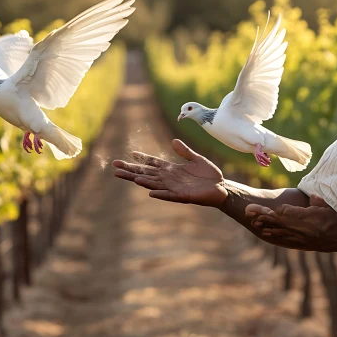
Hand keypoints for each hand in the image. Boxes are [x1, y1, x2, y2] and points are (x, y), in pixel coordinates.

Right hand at [112, 139, 227, 207]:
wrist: (221, 188)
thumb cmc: (209, 175)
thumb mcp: (196, 159)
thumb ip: (185, 151)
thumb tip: (173, 140)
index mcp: (172, 169)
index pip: (152, 163)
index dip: (142, 159)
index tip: (130, 153)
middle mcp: (169, 179)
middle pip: (146, 174)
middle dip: (131, 170)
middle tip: (115, 167)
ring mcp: (174, 188)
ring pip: (153, 184)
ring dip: (141, 181)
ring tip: (128, 177)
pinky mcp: (182, 196)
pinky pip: (169, 195)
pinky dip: (160, 194)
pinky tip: (150, 192)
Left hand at [244, 194, 336, 251]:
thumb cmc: (335, 220)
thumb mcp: (326, 207)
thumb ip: (316, 201)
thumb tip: (310, 195)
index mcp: (309, 218)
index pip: (288, 213)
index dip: (276, 211)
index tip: (266, 208)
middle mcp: (303, 229)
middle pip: (281, 222)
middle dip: (266, 218)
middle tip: (252, 214)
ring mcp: (302, 238)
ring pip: (281, 232)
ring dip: (267, 227)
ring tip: (255, 224)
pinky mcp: (303, 245)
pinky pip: (287, 240)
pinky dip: (276, 236)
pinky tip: (268, 234)